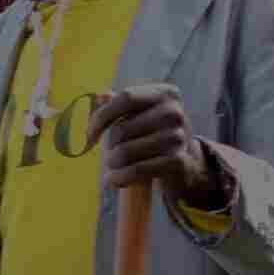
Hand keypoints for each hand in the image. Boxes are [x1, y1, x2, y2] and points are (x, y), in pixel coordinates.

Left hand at [91, 83, 222, 206]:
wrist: (184, 163)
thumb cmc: (152, 135)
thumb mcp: (139, 114)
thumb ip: (116, 103)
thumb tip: (99, 97)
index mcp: (165, 94)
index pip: (125, 98)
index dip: (101, 117)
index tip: (89, 134)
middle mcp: (174, 113)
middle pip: (121, 129)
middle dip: (108, 146)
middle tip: (111, 154)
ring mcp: (178, 137)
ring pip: (124, 152)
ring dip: (112, 164)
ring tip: (115, 166)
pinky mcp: (177, 162)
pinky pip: (136, 170)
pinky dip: (120, 178)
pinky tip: (114, 180)